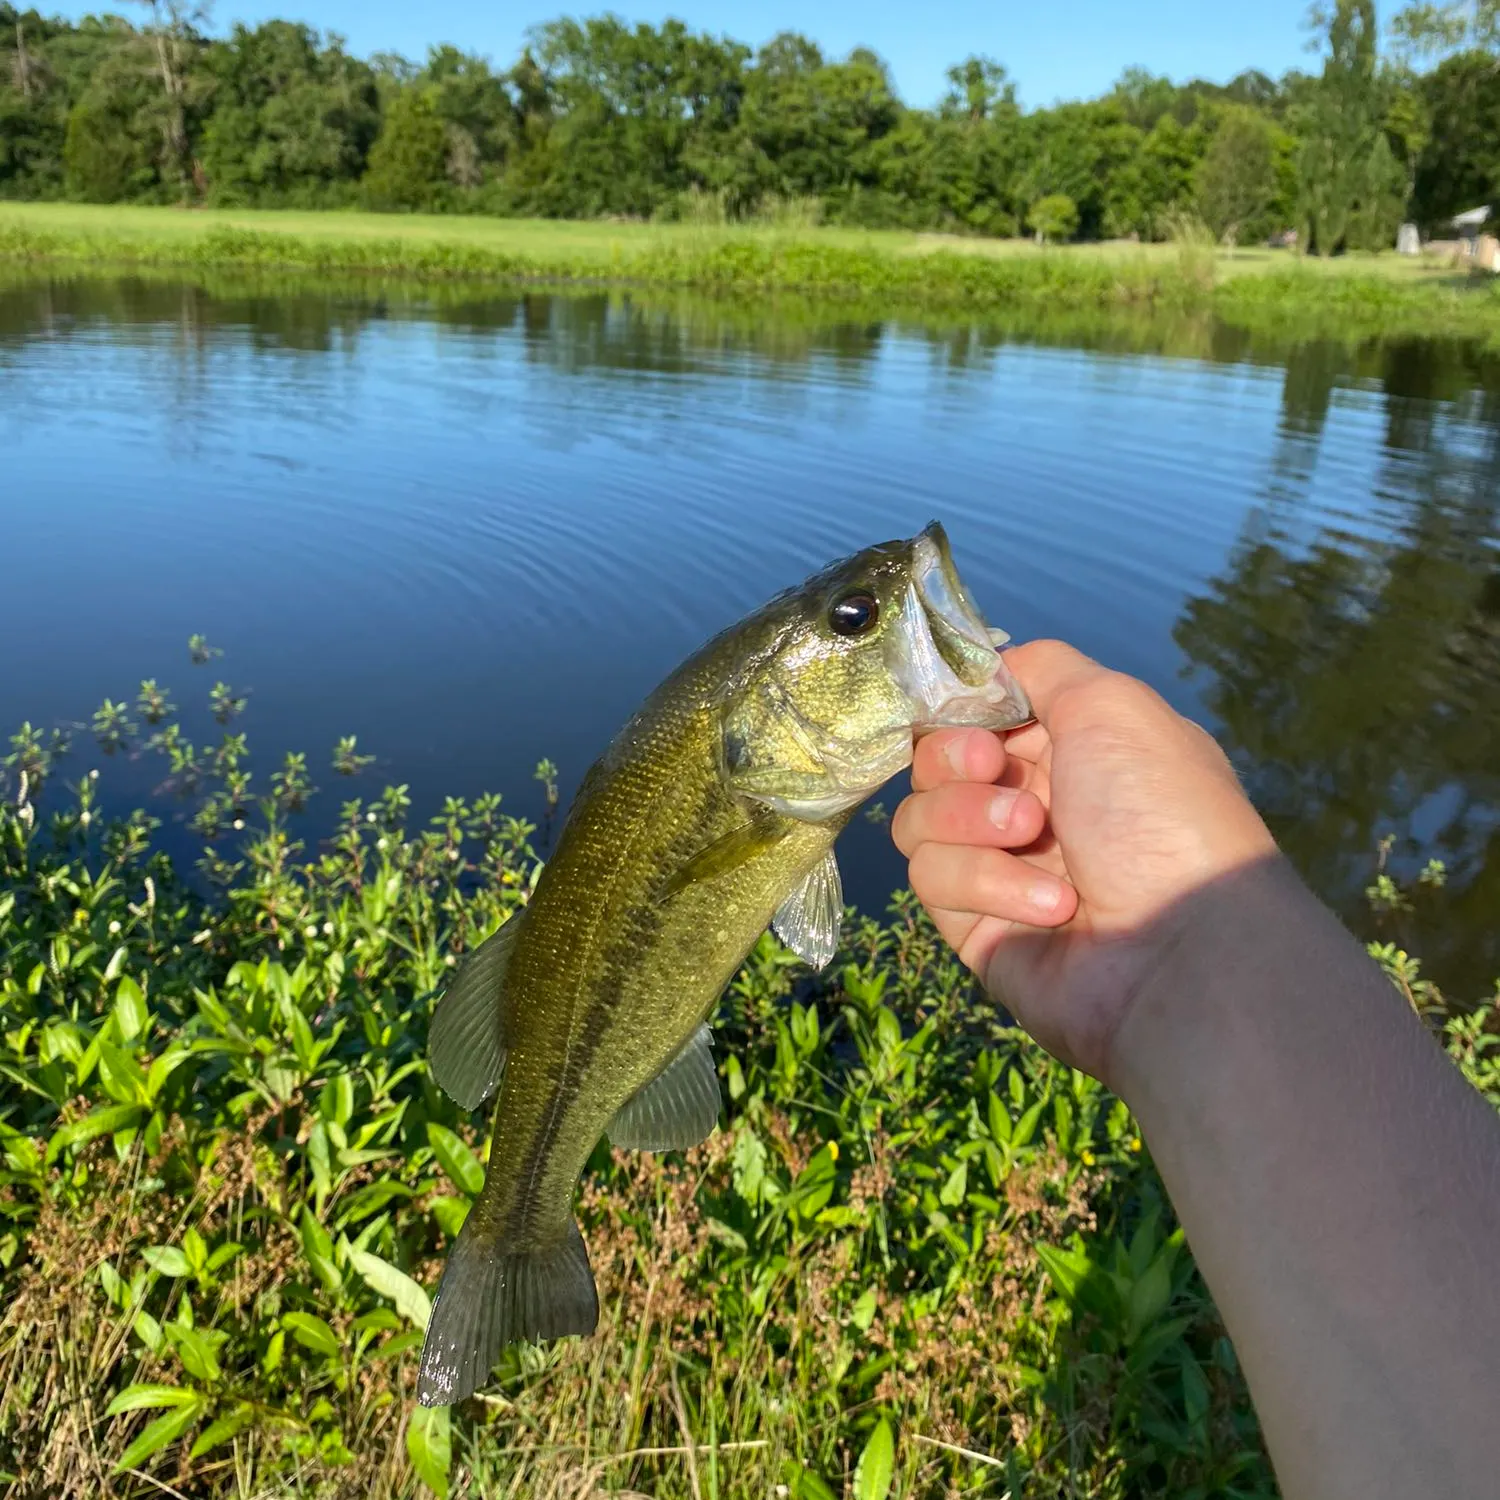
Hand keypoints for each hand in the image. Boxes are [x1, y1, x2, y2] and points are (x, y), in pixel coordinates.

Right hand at [892, 640, 1278, 1084]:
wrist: (1180, 949)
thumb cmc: (1156, 812)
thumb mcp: (1114, 704)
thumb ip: (1042, 667)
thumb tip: (990, 669)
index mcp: (1070, 751)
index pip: (977, 715)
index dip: (964, 710)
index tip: (981, 718)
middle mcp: (1033, 805)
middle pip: (933, 761)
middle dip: (954, 760)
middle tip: (995, 770)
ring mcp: (1000, 867)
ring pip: (919, 819)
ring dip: (971, 821)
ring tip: (1033, 838)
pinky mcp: (975, 925)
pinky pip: (933, 879)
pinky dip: (989, 883)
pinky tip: (1053, 906)